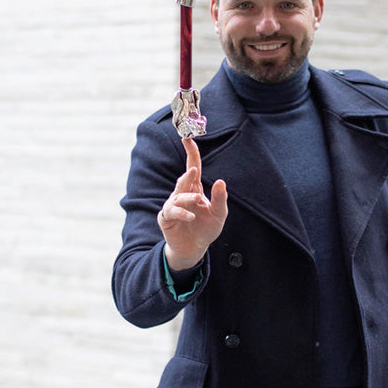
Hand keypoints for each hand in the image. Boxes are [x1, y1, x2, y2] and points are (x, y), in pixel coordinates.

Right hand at [158, 136, 227, 270]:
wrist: (195, 248)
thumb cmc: (207, 228)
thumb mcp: (219, 213)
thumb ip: (220, 198)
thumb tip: (220, 181)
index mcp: (195, 188)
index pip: (193, 166)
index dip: (191, 152)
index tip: (187, 138)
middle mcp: (183, 194)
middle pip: (183, 179)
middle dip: (187, 174)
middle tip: (192, 170)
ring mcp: (173, 205)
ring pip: (178, 195)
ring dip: (188, 197)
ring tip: (198, 200)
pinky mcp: (166, 218)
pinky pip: (171, 211)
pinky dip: (181, 212)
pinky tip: (191, 216)